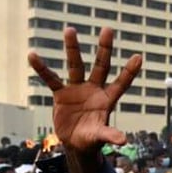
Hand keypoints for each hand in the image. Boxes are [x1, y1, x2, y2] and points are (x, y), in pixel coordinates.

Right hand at [28, 27, 139, 155]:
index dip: (129, 72)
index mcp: (108, 100)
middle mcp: (94, 90)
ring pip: (75, 65)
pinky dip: (42, 69)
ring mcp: (77, 89)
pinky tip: (33, 55)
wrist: (75, 143)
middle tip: (108, 29)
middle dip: (104, 49)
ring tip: (70, 29)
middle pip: (101, 66)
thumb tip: (123, 141)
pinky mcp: (61, 94)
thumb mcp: (100, 137)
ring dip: (73, 49)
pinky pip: (50, 79)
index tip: (139, 57)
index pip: (122, 83)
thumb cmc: (92, 140)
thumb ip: (110, 136)